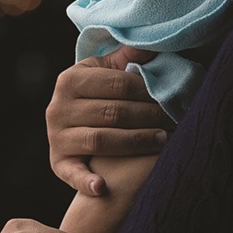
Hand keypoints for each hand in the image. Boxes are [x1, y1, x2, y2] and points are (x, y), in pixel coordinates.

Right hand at [46, 55, 172, 196]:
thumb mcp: (101, 72)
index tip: (171, 95)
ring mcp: (57, 136)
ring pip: (102, 141)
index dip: (147, 90)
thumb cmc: (94, 95)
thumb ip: (124, 59)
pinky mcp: (58, 163)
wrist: (67, 124)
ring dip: (136, 142)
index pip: (117, 83)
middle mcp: (57, 108)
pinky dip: (87, 181)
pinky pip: (73, 174)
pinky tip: (103, 187)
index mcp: (69, 80)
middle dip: (149, 116)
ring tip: (164, 140)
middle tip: (175, 119)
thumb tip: (150, 45)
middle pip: (112, 113)